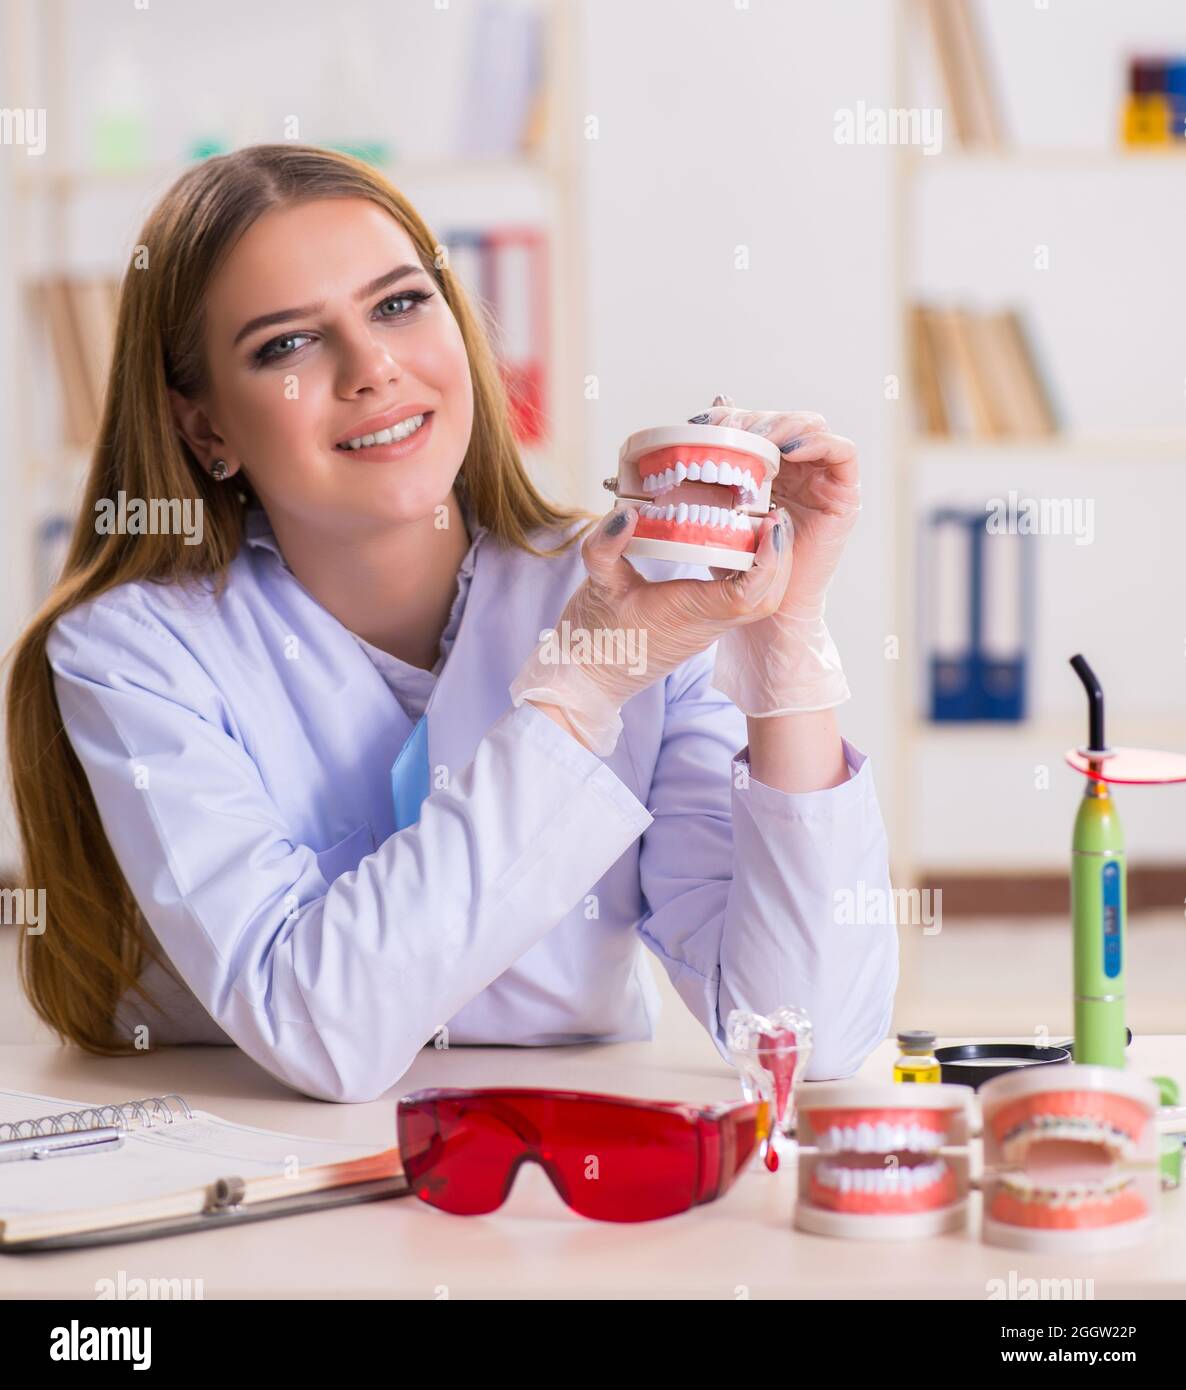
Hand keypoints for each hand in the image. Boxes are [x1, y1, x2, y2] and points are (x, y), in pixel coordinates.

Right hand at [511, 501, 792, 753]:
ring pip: (760, 603)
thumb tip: (627, 512)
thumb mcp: (596, 583)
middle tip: (775, 517)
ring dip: (770, 567)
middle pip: (767, 599)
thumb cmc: (593, 634)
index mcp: (687, 614)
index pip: (746, 595)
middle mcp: (705, 625)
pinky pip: (743, 602)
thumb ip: (606, 545)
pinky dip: (753, 574)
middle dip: (780, 559)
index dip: (767, 561)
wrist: (589, 678)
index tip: (769, 526)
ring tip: (764, 526)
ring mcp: (707, 629)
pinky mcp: (703, 627)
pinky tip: (741, 546)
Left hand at [696, 399, 859, 617]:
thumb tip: (705, 419)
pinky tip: (787, 450)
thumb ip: (718, 468)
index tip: (702, 425)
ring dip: (785, 425)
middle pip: (786, 420)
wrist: (767, 607)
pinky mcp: (845, 495)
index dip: (733, 416)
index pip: (758, 423)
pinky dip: (818, 441)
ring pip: (814, 427)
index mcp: (771, 469)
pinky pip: (844, 452)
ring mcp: (825, 480)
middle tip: (731, 431)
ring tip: (758, 437)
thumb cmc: (741, 563)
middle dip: (757, 419)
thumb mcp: (718, 507)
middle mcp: (801, 469)